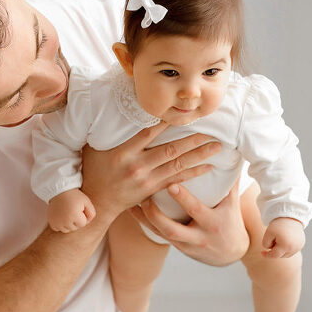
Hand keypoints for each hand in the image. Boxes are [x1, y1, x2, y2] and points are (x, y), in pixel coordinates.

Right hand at [48, 189, 95, 232]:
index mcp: (74, 215)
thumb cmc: (74, 196)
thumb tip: (87, 223)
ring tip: (68, 213)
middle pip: (74, 228)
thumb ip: (92, 213)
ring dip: (68, 224)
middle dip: (76, 221)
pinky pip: (58, 229)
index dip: (83, 216)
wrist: (59, 190)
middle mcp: (64, 221)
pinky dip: (60, 224)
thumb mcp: (86, 202)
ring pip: (66, 230)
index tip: (79, 209)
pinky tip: (61, 216)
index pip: (83, 224)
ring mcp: (56, 222)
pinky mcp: (51, 222)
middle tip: (73, 209)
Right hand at [81, 122, 220, 218]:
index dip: (166, 123)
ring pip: (177, 165)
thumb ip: (109, 131)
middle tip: (212, 131)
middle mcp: (137, 167)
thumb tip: (116, 108)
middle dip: (193, 140)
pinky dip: (194, 173)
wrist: (97, 203)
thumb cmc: (95, 171)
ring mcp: (146, 180)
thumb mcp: (95, 148)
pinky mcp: (152, 190)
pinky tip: (208, 167)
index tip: (183, 113)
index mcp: (123, 153)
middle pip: (170, 150)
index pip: (148, 134)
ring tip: (216, 147)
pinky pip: (177, 180)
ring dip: (199, 156)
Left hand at [130, 178, 249, 266]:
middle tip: (145, 198)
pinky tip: (131, 210)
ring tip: (133, 202)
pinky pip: (156, 235)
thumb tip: (233, 154)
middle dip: (157, 215)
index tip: (171, 184)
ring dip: (145, 219)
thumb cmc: (231, 222)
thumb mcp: (233, 204)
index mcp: (213, 224)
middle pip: (173, 230)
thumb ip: (229, 181)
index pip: (196, 211)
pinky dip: (143, 222)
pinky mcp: (176, 247)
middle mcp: (197, 237)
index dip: (183, 199)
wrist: (230, 254)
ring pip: (160, 234)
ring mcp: (185, 245)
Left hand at [261, 217, 304, 257]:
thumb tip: (270, 250)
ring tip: (280, 238)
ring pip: (287, 254)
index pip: (274, 255)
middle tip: (273, 239)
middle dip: (275, 250)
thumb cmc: (278, 225)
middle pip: (281, 255)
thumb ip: (266, 244)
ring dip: (281, 250)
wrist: (291, 216)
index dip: (267, 255)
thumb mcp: (268, 233)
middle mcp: (294, 248)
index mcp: (286, 245)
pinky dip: (287, 247)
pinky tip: (285, 239)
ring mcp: (299, 246)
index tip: (261, 252)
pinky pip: (292, 250)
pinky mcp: (301, 244)